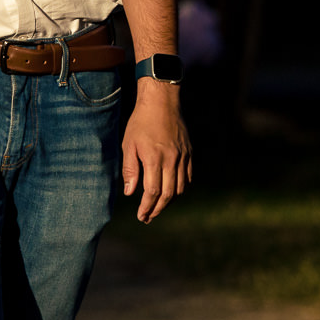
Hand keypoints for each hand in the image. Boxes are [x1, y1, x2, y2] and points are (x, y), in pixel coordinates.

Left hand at [121, 79, 190, 221]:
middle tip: (148, 217)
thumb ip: (130, 169)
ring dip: (169, 201)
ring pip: (180, 188)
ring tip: (157, 206)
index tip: (141, 216)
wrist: (162, 103)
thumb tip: (129, 193)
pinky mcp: (190, 154)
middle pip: (168, 194)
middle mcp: (172, 160)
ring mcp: (183, 157)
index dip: (147, 206)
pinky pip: (188, 177)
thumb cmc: (140, 122)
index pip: (152, 191)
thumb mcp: (129, 144)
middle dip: (158, 209)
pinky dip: (180, 188)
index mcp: (154, 158)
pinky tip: (170, 191)